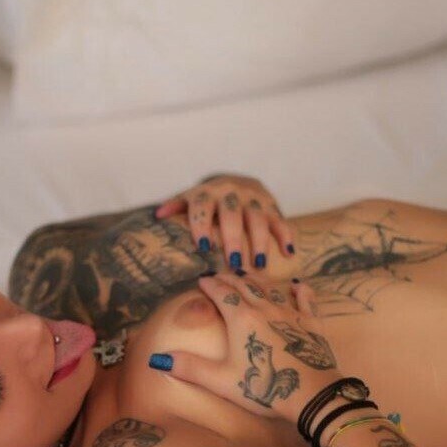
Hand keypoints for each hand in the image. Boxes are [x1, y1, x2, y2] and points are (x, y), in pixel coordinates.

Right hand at [148, 269, 341, 425]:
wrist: (311, 393)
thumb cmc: (263, 387)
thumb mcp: (221, 380)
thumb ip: (189, 368)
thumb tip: (158, 360)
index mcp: (241, 318)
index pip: (221, 292)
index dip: (210, 284)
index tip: (202, 279)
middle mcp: (265, 308)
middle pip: (244, 285)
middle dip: (230, 277)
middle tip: (220, 275)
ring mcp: (290, 313)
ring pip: (271, 288)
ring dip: (257, 279)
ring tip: (249, 274)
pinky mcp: (312, 323)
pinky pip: (306, 300)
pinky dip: (300, 291)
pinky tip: (298, 286)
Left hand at [154, 173, 295, 270]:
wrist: (236, 181)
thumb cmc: (208, 200)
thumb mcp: (191, 199)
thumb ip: (176, 206)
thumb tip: (158, 215)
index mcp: (207, 193)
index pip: (202, 208)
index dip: (202, 225)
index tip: (205, 247)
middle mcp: (230, 192)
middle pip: (232, 215)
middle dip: (233, 238)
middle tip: (234, 263)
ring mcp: (252, 198)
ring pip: (257, 218)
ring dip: (260, 241)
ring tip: (260, 264)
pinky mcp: (270, 204)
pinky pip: (279, 219)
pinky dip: (285, 235)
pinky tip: (289, 252)